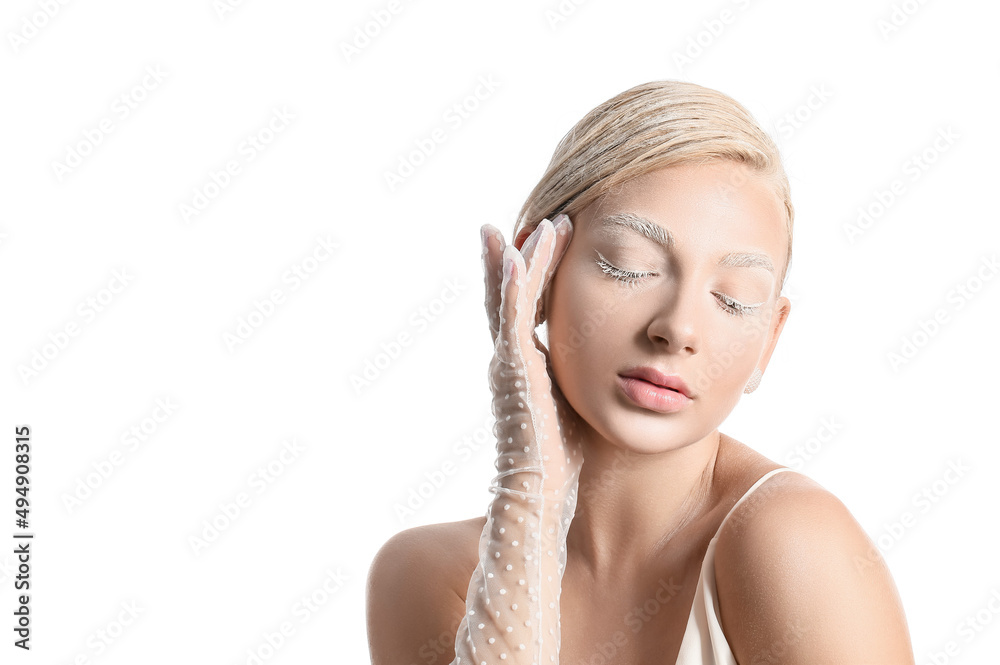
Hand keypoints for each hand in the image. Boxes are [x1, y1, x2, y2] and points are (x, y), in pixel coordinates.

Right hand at [480, 215, 584, 502]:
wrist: (538, 495)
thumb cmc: (561, 461)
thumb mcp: (575, 407)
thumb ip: (584, 382)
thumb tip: (613, 368)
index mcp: (525, 368)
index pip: (527, 312)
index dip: (535, 279)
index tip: (550, 247)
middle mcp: (509, 359)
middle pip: (509, 296)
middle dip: (518, 257)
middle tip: (526, 222)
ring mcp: (507, 361)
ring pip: (509, 296)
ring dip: (523, 255)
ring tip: (534, 223)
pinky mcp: (513, 367)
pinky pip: (513, 314)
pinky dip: (517, 281)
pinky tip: (524, 252)